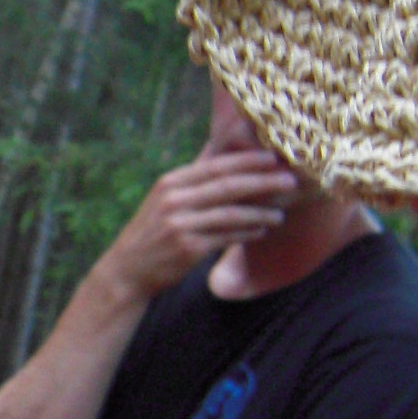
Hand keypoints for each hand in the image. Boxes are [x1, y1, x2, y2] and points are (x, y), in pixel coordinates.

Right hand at [99, 147, 297, 302]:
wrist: (127, 269)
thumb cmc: (152, 231)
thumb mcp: (164, 198)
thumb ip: (193, 177)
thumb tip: (218, 149)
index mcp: (171, 182)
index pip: (216, 166)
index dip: (247, 161)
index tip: (273, 157)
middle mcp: (174, 200)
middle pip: (228, 186)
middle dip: (263, 182)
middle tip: (290, 181)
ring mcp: (181, 225)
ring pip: (231, 214)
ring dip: (260, 214)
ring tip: (280, 214)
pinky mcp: (188, 248)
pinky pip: (226, 237)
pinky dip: (246, 233)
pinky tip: (261, 231)